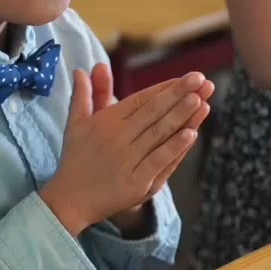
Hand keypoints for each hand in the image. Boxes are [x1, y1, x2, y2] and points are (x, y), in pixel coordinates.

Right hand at [88, 63, 213, 234]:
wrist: (69, 200)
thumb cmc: (76, 159)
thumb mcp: (76, 124)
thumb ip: (85, 95)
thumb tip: (83, 69)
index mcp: (107, 121)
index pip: (142, 100)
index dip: (166, 88)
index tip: (188, 77)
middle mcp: (118, 138)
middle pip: (154, 113)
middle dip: (179, 95)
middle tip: (201, 80)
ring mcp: (128, 161)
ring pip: (159, 135)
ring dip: (181, 117)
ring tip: (200, 100)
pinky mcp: (136, 183)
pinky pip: (158, 162)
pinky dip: (175, 148)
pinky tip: (191, 135)